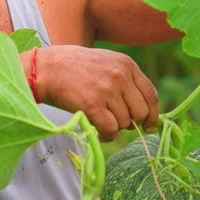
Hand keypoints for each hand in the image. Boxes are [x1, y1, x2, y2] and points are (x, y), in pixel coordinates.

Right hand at [31, 46, 158, 141]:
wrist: (46, 68)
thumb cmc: (74, 68)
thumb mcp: (105, 63)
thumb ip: (125, 80)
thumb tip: (142, 111)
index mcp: (127, 64)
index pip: (151, 95)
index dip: (153, 115)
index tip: (148, 125)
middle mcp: (120, 76)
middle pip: (141, 112)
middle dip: (131, 122)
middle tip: (116, 122)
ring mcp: (107, 90)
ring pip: (125, 123)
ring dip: (114, 128)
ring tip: (100, 122)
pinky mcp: (93, 104)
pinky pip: (111, 130)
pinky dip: (106, 136)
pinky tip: (97, 131)